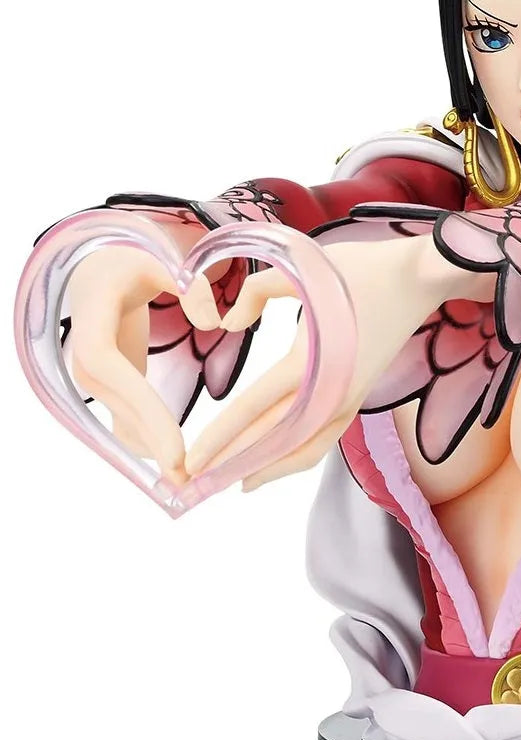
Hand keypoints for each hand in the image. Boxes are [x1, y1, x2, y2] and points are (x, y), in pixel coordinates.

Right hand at [66, 229, 221, 484]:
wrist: (105, 265)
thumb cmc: (134, 257)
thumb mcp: (159, 257)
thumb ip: (189, 284)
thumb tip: (215, 321)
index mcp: (90, 319)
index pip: (110, 368)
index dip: (140, 407)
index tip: (174, 444)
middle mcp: (85, 353)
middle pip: (118, 403)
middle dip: (152, 440)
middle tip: (187, 477)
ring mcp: (95, 373)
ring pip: (122, 417)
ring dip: (152, 448)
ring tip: (187, 482)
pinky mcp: (112, 383)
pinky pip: (128, 417)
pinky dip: (151, 440)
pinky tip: (177, 468)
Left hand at [183, 235, 476, 490]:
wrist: (419, 277)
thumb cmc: (362, 269)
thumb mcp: (302, 266)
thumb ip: (256, 292)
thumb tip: (229, 322)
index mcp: (315, 362)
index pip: (257, 410)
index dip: (221, 437)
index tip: (191, 461)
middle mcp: (334, 391)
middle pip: (276, 440)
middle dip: (235, 464)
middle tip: (197, 484)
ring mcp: (350, 398)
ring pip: (305, 449)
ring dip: (269, 468)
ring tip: (235, 483)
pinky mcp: (358, 395)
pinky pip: (324, 439)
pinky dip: (298, 456)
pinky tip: (276, 461)